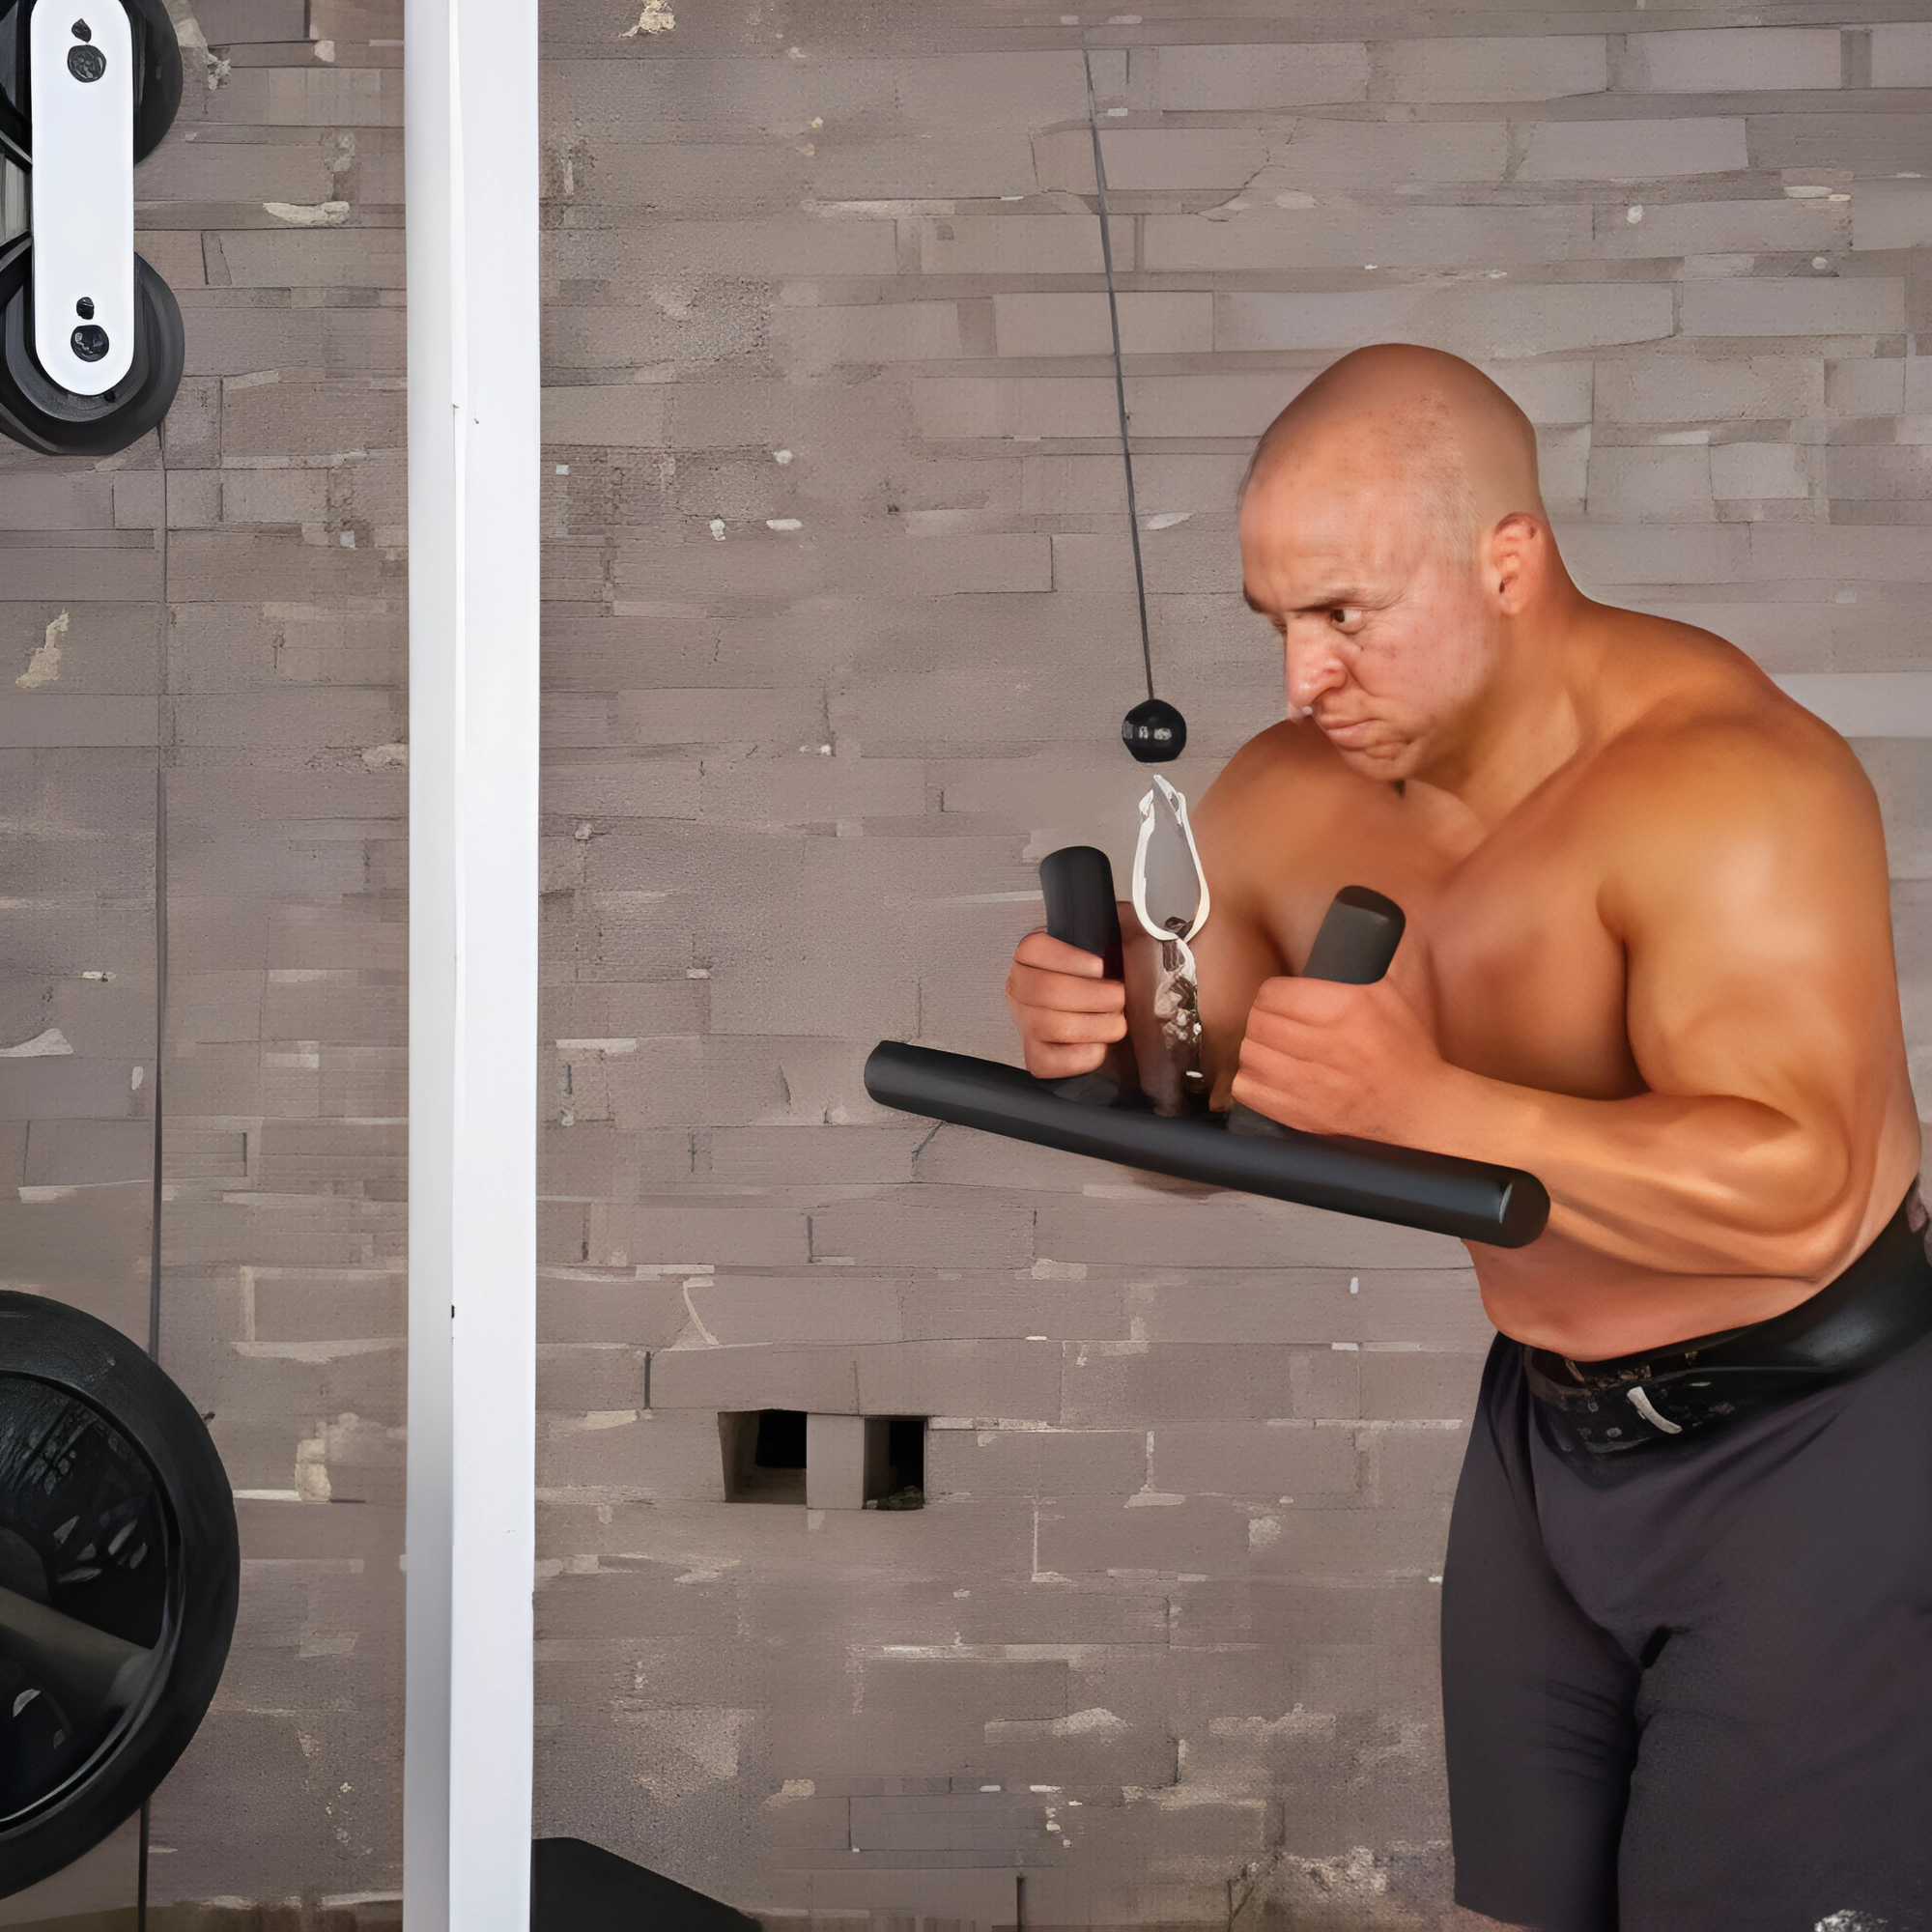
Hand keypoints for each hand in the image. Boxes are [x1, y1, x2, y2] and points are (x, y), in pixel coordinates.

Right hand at [1005, 930, 1126, 1078]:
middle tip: (1117, 996)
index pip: (1033, 949)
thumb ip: (1121, 921)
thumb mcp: (1128, 944)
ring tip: (1114, 1021)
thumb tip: (1118, 913)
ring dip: (1095, 1025)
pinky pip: (1050, 1061)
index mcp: (1039, 956)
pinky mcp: (1038, 1058)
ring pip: (1048, 1025)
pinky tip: (1098, 1044)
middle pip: (1043, 990)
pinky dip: (1083, 1055)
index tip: (1100, 966)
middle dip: (1093, 996)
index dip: (1068, 958)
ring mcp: (1028, 1024)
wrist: (1139, 1026)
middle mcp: (1025, 988)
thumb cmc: (1128, 985)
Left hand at [1232, 974, 1451, 1144]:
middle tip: (1273, 1021)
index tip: (1279, 998)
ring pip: (1250, 1054)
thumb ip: (1373, 961)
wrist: (1421, 1108)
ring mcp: (1313, 1084)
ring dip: (1256, 1048)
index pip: (1275, 993)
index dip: (1272, 994)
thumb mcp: (1394, 995)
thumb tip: (1369, 923)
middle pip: (1258, 1023)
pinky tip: (1270, 1075)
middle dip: (1261, 1018)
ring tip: (1272, 1047)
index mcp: (1348, 1010)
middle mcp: (1328, 1046)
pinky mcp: (1302, 1115)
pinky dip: (1252, 1081)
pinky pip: (1249, 1090)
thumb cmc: (1408, 1053)